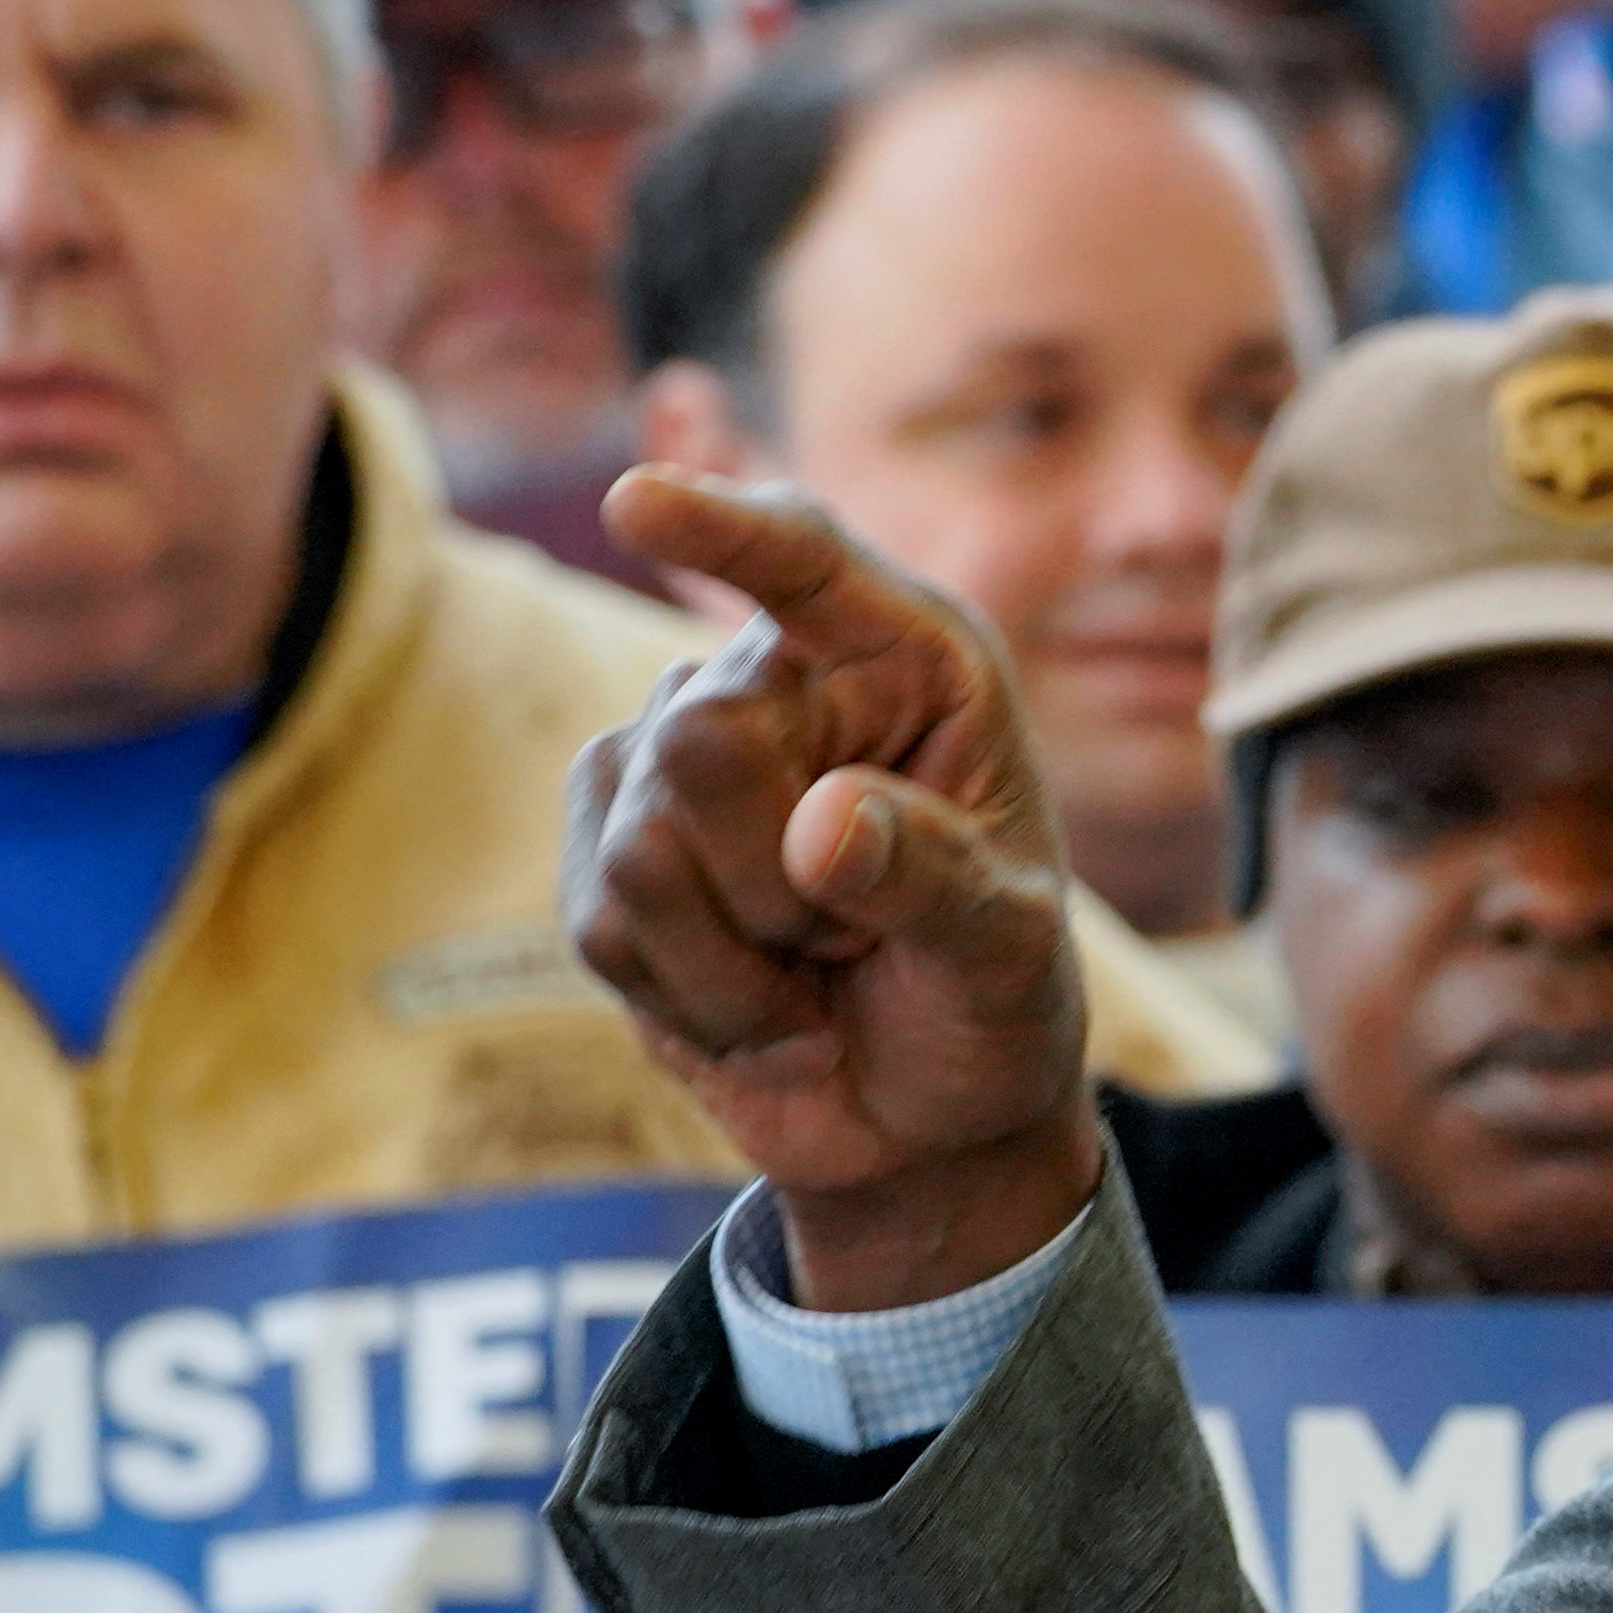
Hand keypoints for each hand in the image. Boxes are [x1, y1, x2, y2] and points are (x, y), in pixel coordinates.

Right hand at [567, 470, 1104, 1307]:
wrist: (919, 1112)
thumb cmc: (991, 1003)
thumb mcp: (1008, 952)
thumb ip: (934, 882)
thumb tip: (821, 826)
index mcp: (912, 665)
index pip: (810, 566)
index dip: (726, 529)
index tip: (639, 500)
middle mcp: (781, 685)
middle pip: (702, 740)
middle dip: (781, 879)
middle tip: (861, 933)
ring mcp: (674, 759)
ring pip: (644, 849)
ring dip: (743, 958)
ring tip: (817, 967)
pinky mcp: (604, 844)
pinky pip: (605, 923)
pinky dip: (692, 995)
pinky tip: (758, 1000)